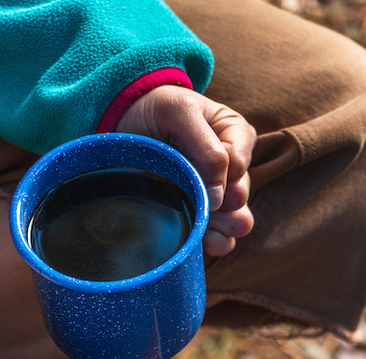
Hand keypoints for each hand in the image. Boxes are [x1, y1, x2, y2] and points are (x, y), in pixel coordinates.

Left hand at [116, 86, 254, 256]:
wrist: (124, 122)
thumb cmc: (155, 110)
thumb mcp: (180, 113)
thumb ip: (206, 148)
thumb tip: (220, 197)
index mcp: (236, 137)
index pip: (240, 166)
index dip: (220, 175)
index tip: (191, 170)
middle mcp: (233, 168)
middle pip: (241, 199)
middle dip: (222, 206)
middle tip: (197, 202)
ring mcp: (218, 194)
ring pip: (237, 223)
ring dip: (221, 228)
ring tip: (199, 225)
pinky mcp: (202, 214)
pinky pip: (220, 239)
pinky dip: (211, 242)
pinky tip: (196, 240)